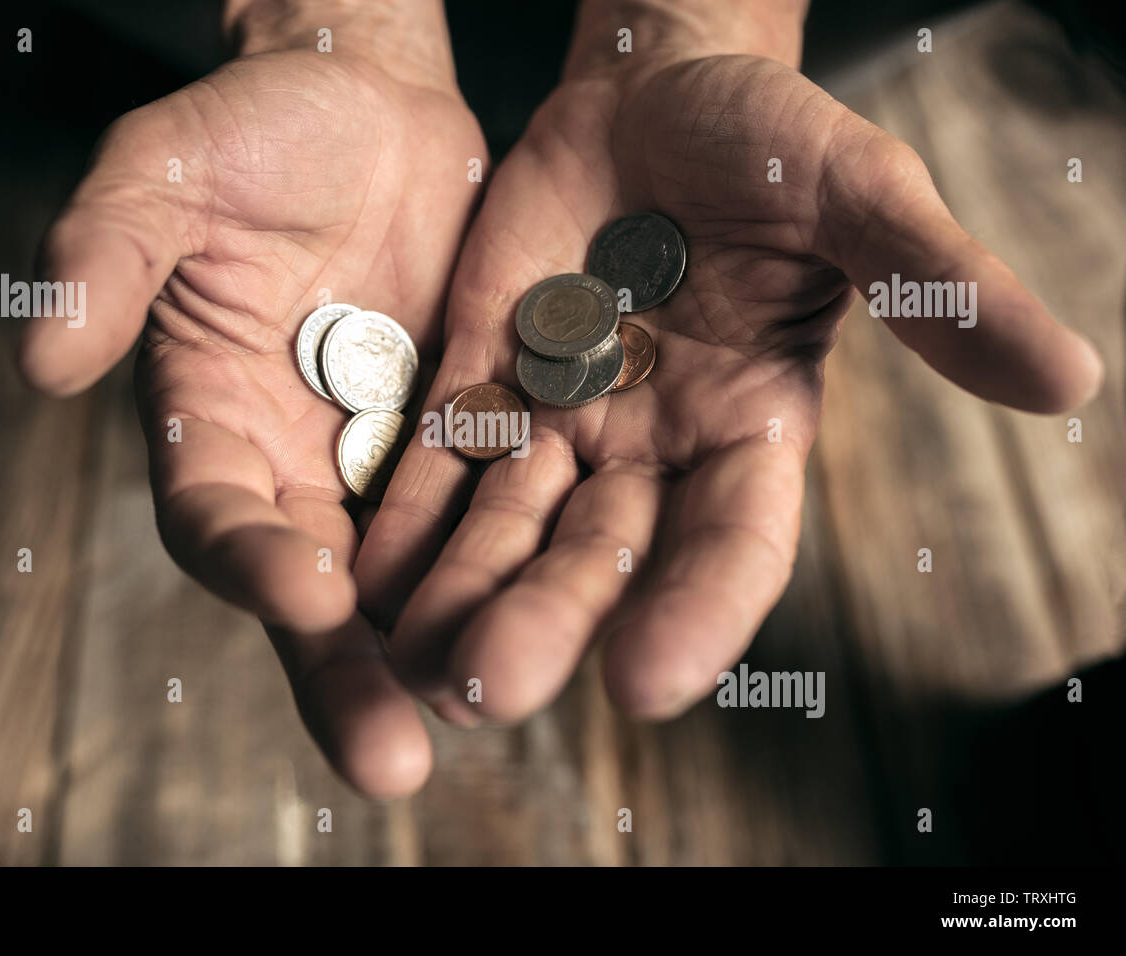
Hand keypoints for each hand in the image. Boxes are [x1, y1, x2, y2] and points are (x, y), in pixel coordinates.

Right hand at [18, 4, 486, 795]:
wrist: (370, 104)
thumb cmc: (252, 129)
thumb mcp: (166, 173)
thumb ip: (105, 256)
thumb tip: (42, 360)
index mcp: (208, 421)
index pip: (217, 514)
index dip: (251, 558)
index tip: (305, 594)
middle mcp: (297, 463)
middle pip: (315, 587)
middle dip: (347, 671)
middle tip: (390, 759)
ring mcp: (386, 455)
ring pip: (412, 572)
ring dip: (444, 644)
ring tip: (485, 708)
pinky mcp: (469, 429)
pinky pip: (493, 508)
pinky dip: (519, 563)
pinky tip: (558, 618)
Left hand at [355, 48, 1101, 724]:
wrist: (652, 95)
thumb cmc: (771, 142)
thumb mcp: (862, 197)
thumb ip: (944, 287)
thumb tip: (1071, 377)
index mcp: (755, 426)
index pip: (734, 544)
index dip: (697, 612)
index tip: (647, 683)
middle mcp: (656, 447)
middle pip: (603, 555)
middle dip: (550, 618)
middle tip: (491, 688)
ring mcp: (564, 419)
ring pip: (511, 526)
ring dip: (462, 591)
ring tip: (408, 661)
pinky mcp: (487, 379)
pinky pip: (444, 462)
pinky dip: (408, 516)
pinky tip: (362, 574)